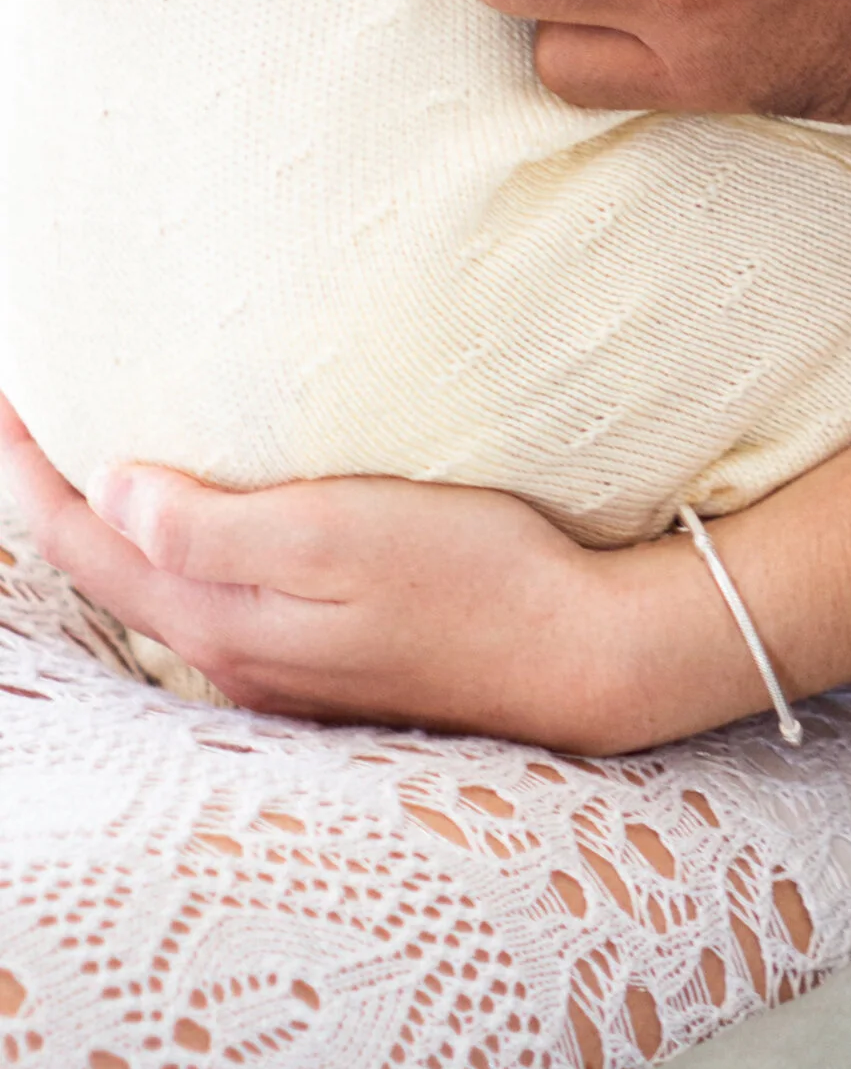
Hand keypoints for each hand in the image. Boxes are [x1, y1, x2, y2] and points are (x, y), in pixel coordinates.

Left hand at [0, 400, 738, 751]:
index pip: (87, 542)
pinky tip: (200, 525)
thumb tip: (110, 491)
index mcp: (223, 617)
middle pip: (108, 573)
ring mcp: (280, 667)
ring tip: (92, 462)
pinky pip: (216, 600)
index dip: (31, 473)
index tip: (4, 402)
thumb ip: (216, 524)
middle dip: (54, 499)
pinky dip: (177, 553)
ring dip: (111, 531)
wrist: (576, 654)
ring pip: (160, 591)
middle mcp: (234, 653)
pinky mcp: (327, 661)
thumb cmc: (473, 576)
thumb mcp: (340, 533)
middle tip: (27, 420)